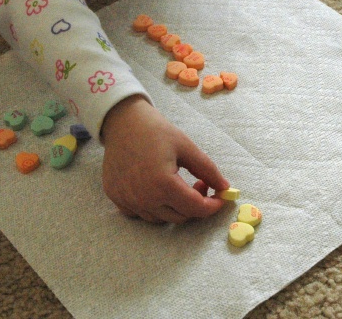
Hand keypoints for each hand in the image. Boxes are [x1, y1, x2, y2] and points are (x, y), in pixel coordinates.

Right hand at [101, 95, 229, 223]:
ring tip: (177, 184)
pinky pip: (140, 214)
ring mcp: (127, 200)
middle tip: (200, 183)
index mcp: (163, 184)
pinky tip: (156, 188)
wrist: (123, 121)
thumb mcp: (186, 147)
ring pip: (161, 219)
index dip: (213, 206)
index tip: (220, 198)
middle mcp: (144, 198)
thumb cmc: (155, 131)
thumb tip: (225, 188)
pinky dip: (153, 207)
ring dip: (174, 207)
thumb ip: (208, 170)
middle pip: (180, 217)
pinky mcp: (116, 197)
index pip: (195, 208)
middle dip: (196, 205)